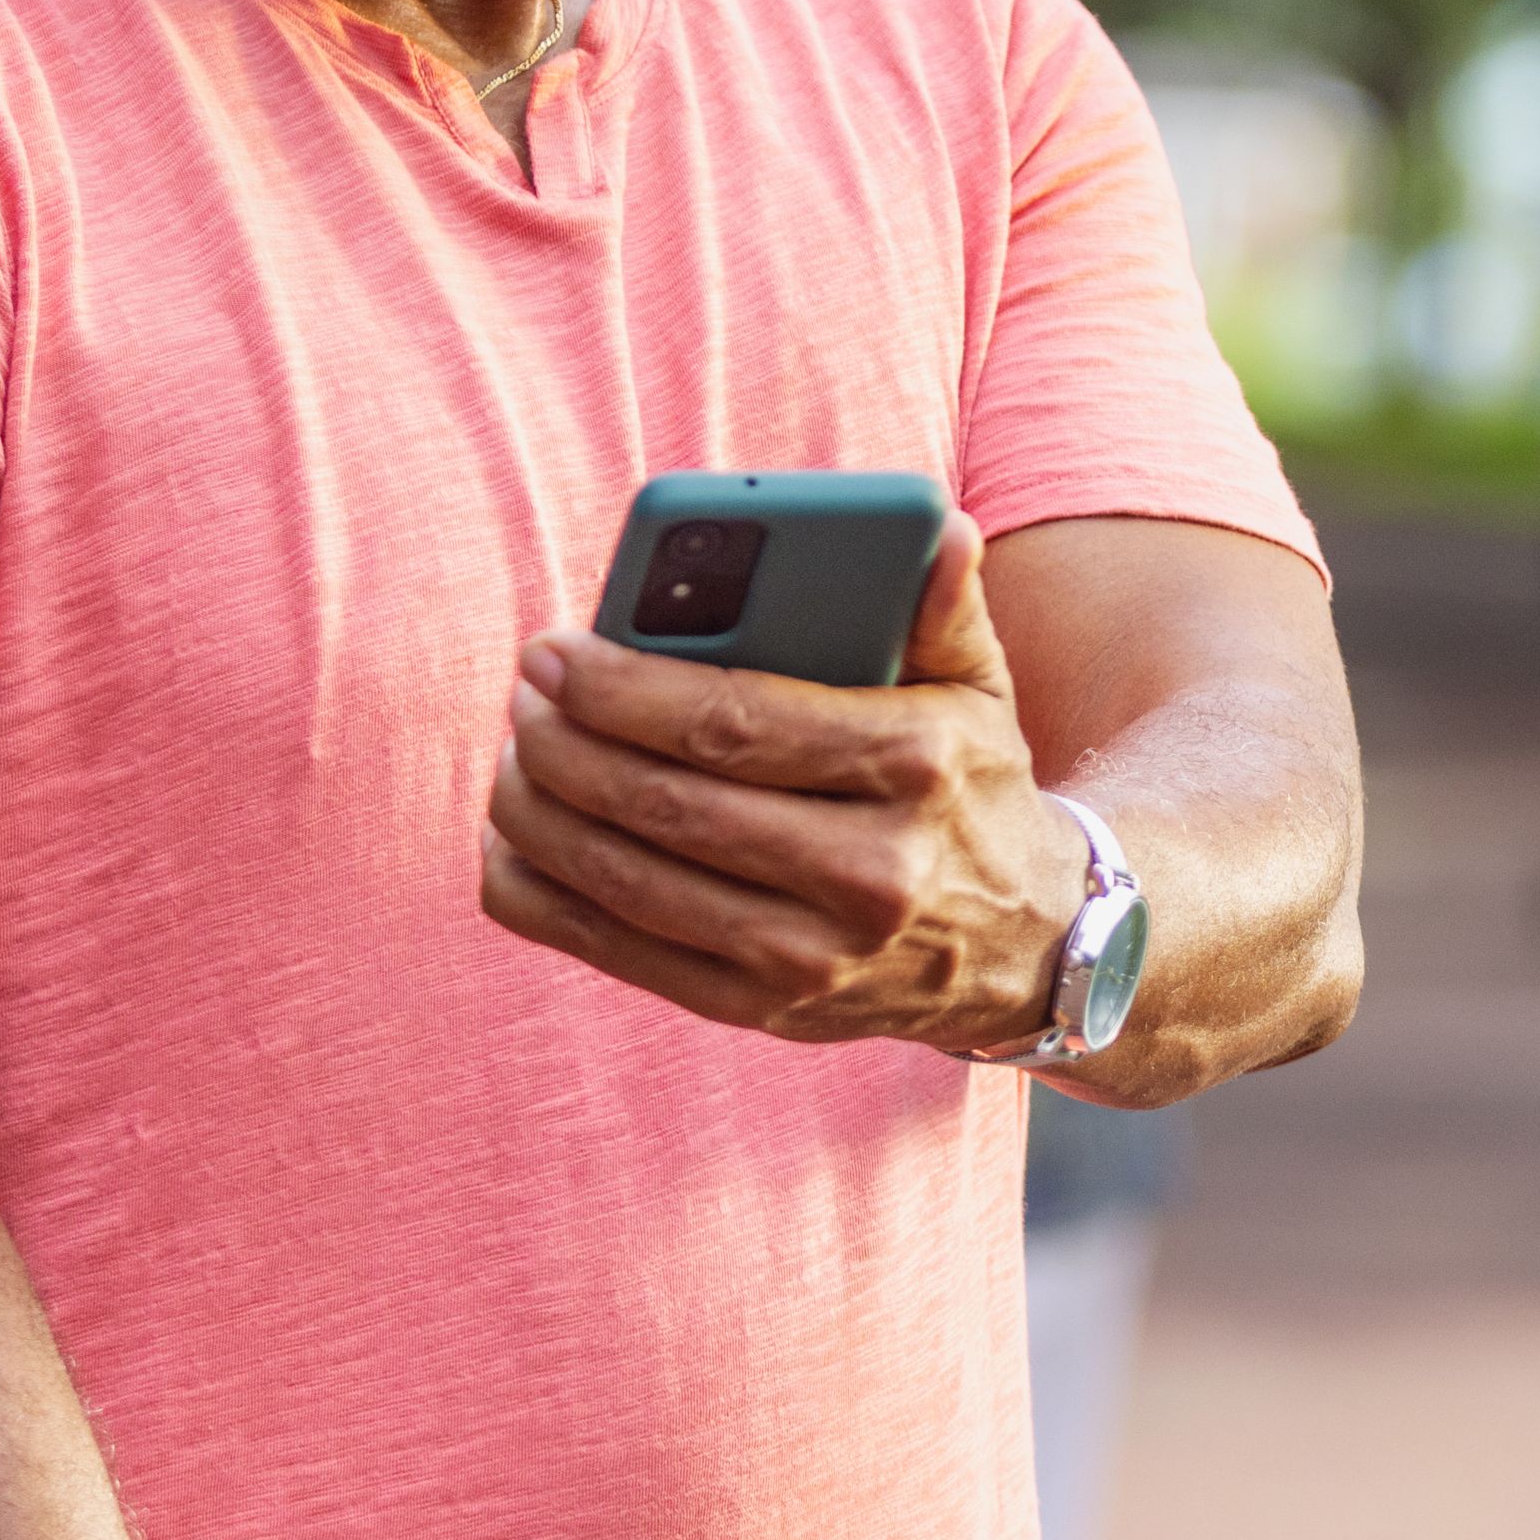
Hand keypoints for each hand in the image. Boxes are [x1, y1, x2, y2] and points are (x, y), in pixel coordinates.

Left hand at [480, 515, 1091, 1051]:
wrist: (1024, 944)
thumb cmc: (969, 784)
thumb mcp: (979, 689)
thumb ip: (942, 606)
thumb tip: (941, 527)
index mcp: (916, 767)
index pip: (735, 723)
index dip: (624, 687)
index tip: (552, 651)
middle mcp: (870, 873)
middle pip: (669, 803)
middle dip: (567, 744)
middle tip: (522, 694)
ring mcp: (813, 957)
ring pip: (631, 882)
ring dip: (543, 814)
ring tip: (515, 755)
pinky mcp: (767, 1012)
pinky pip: (622, 955)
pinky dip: (548, 899)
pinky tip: (516, 843)